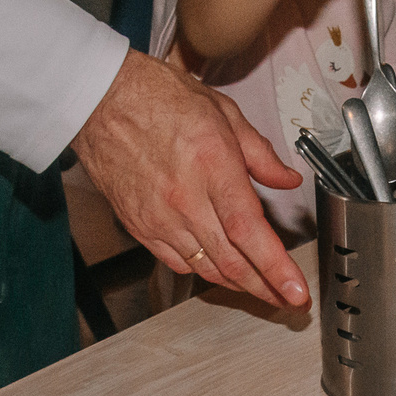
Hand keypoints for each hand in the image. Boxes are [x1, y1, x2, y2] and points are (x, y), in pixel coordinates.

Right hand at [72, 49, 309, 307]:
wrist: (100, 101)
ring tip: (262, 289)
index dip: (276, 268)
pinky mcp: (139, 227)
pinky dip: (204, 272)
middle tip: (287, 298)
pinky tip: (220, 271)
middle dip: (266, 287)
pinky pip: (177, 262)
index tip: (295, 290)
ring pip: (205, 268)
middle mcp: (184, 198)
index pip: (249, 230)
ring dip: (237, 284)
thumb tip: (286, 179)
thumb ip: (260, 153)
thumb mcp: (223, 112)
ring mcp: (159, 217)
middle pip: (231, 260)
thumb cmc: (156, 98)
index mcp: (212, 165)